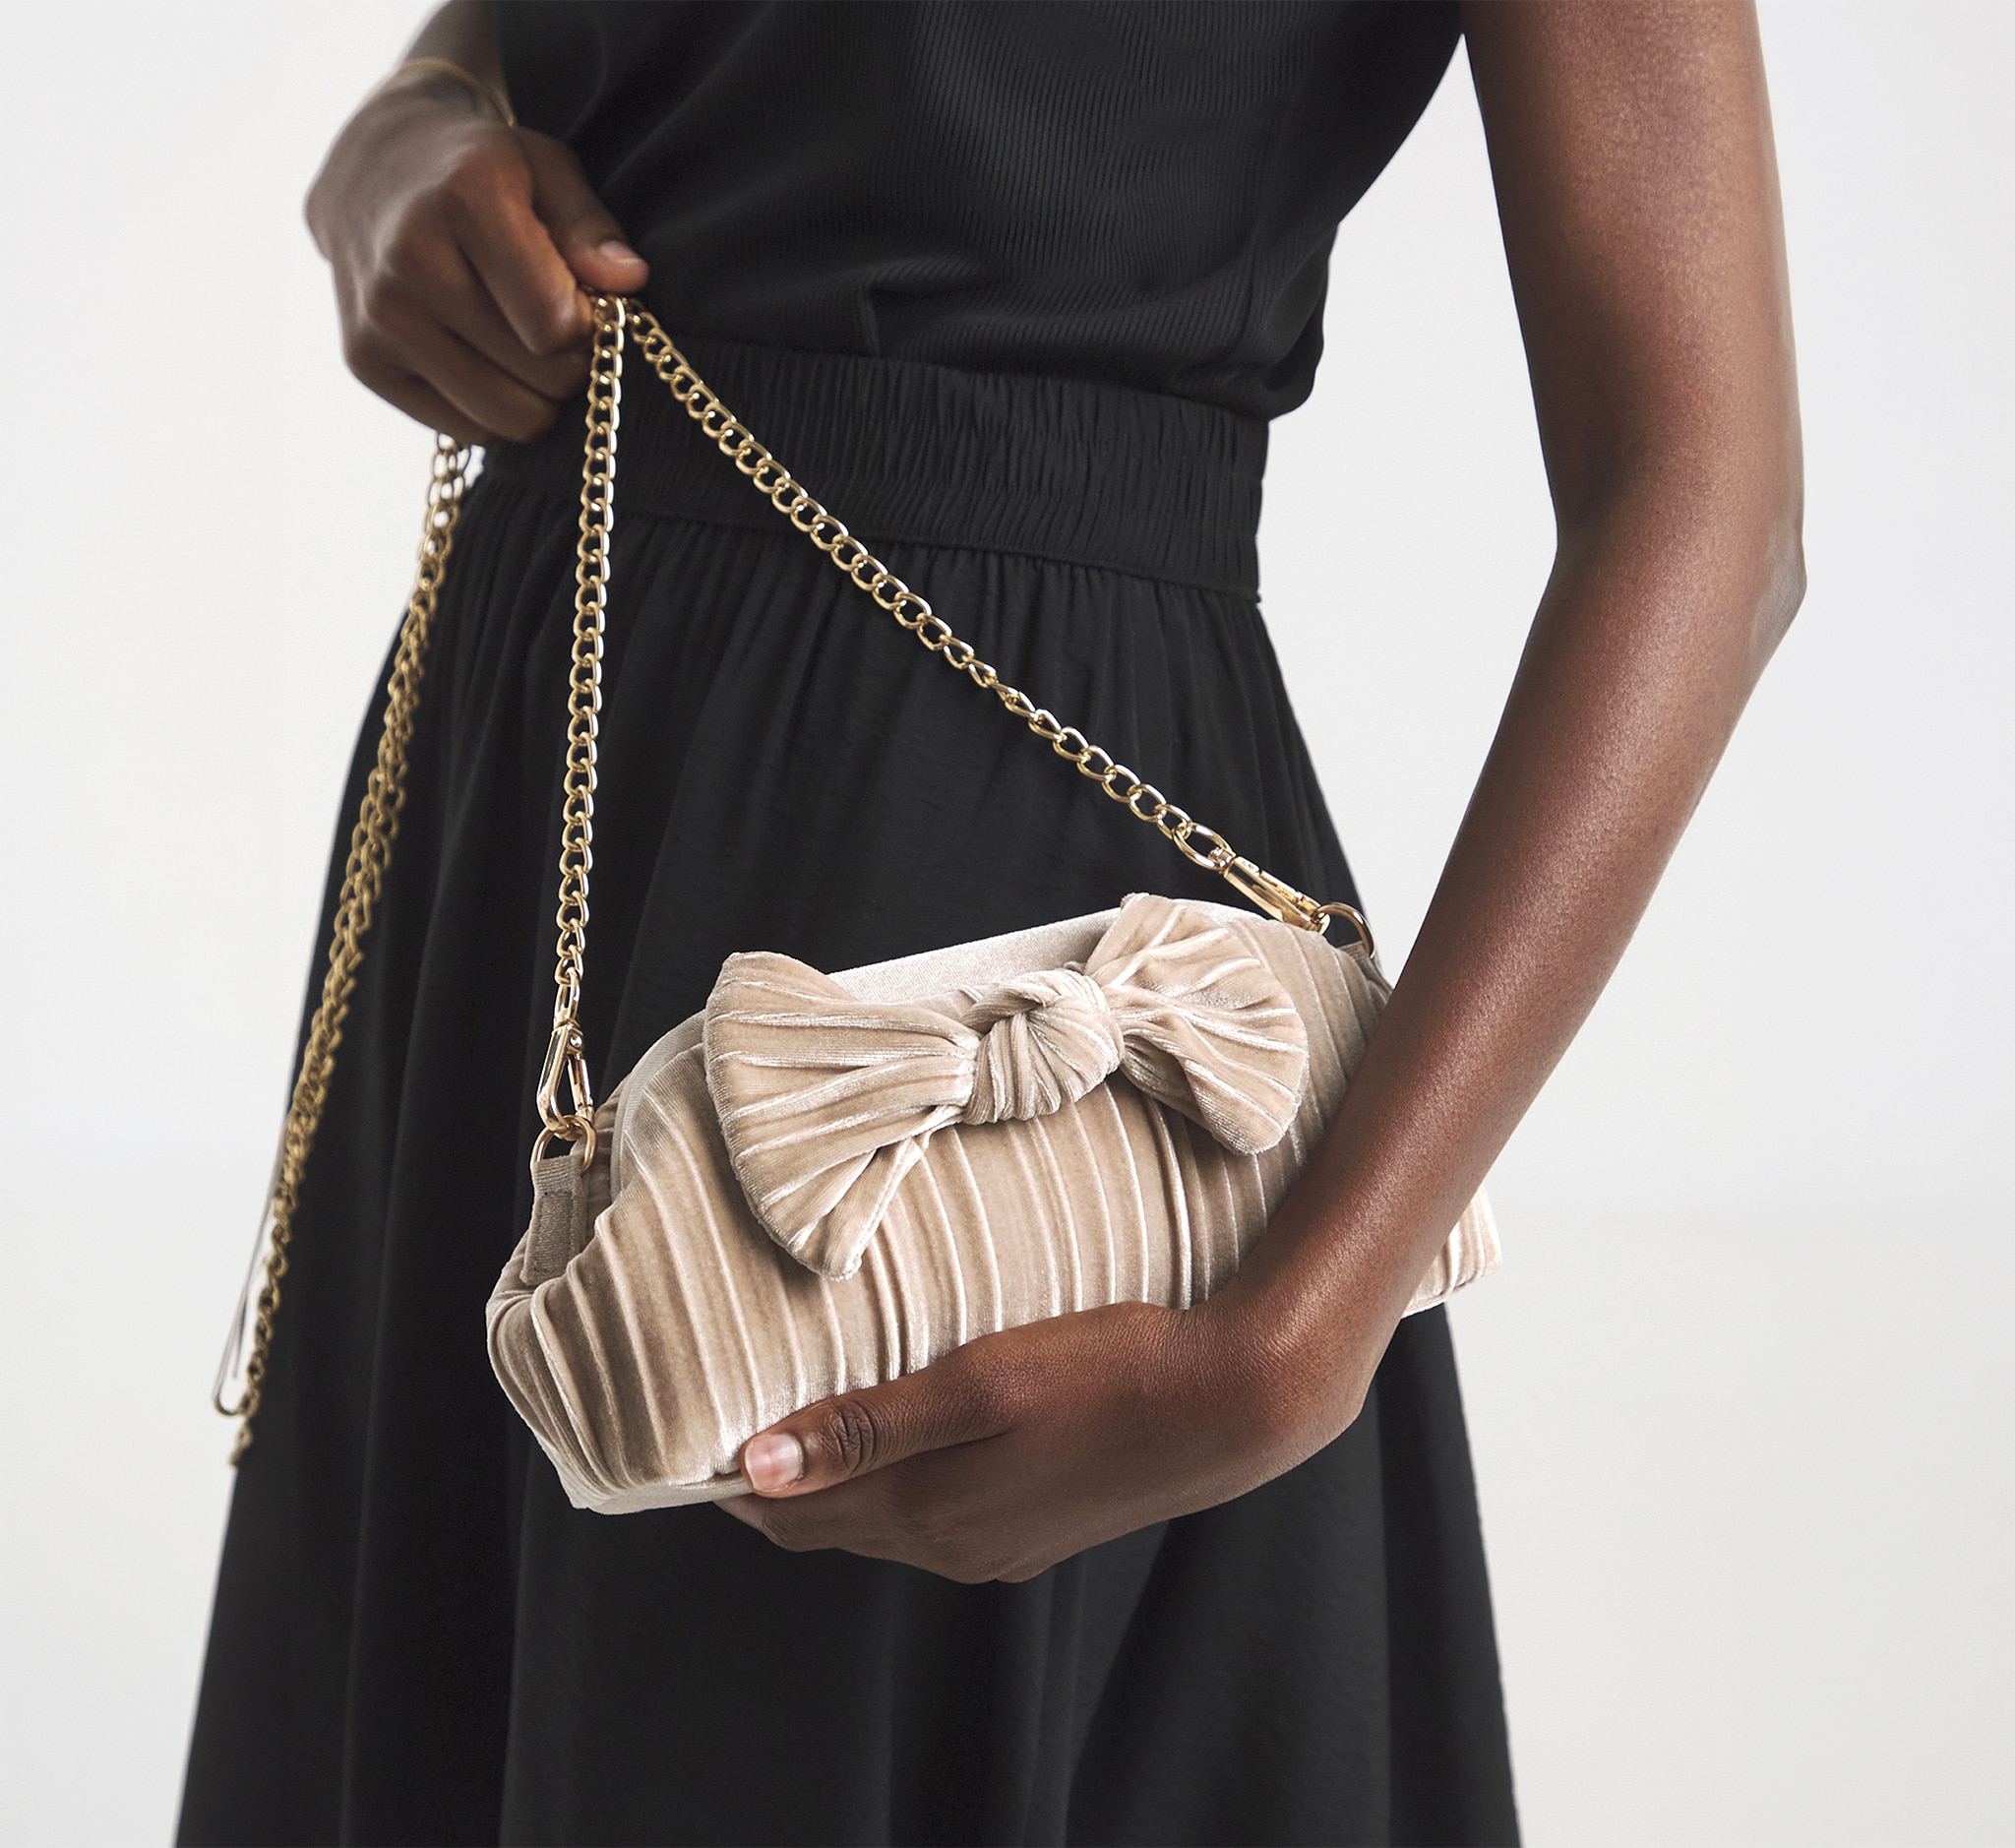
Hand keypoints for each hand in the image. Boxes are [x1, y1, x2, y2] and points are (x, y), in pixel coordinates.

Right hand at [305, 78, 648, 443]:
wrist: (371, 173)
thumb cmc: (482, 176)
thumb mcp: (545, 170)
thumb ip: (591, 227)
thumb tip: (629, 281)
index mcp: (466, 198)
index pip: (558, 325)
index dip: (588, 326)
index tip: (581, 303)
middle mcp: (411, 259)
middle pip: (543, 377)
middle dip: (568, 362)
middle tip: (555, 328)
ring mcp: (380, 317)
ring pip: (509, 419)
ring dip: (535, 395)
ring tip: (522, 347)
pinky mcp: (364, 363)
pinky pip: (470, 431)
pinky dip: (491, 409)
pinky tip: (480, 357)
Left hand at [721, 1295, 1364, 1582]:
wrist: (1234, 1402)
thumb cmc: (1109, 1371)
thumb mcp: (981, 1382)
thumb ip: (871, 1424)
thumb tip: (759, 1465)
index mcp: (931, 1512)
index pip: (792, 1514)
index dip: (734, 1480)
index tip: (689, 1432)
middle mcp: (955, 1546)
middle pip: (830, 1523)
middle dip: (773, 1485)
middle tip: (729, 1420)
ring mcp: (999, 1545)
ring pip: (883, 1520)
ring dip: (834, 1481)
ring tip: (802, 1416)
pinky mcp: (1036, 1527)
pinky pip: (936, 1516)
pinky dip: (893, 1482)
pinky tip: (901, 1435)